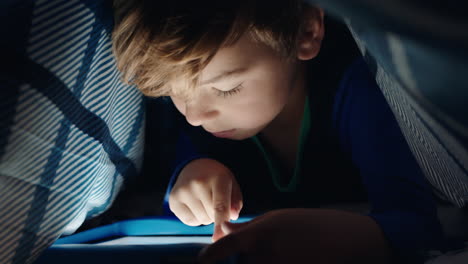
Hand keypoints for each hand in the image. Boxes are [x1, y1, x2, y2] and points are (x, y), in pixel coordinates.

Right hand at [169, 158, 242, 240]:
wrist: (194, 167)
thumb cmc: (217, 179)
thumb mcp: (231, 184)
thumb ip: (236, 201)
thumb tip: (233, 216)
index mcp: (217, 178)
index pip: (220, 206)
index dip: (221, 223)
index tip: (220, 237)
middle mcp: (198, 183)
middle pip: (211, 216)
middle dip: (217, 214)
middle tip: (214, 199)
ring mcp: (184, 191)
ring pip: (202, 220)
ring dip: (207, 216)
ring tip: (205, 200)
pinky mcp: (173, 200)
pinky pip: (190, 221)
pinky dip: (196, 218)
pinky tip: (195, 204)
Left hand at [199, 208, 392, 263]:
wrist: (345, 240)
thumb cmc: (309, 224)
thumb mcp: (276, 218)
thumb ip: (248, 228)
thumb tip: (224, 229)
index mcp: (259, 235)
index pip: (224, 248)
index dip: (210, 255)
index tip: (202, 260)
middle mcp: (264, 255)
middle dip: (237, 260)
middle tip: (247, 252)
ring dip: (253, 263)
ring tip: (275, 252)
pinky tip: (283, 257)